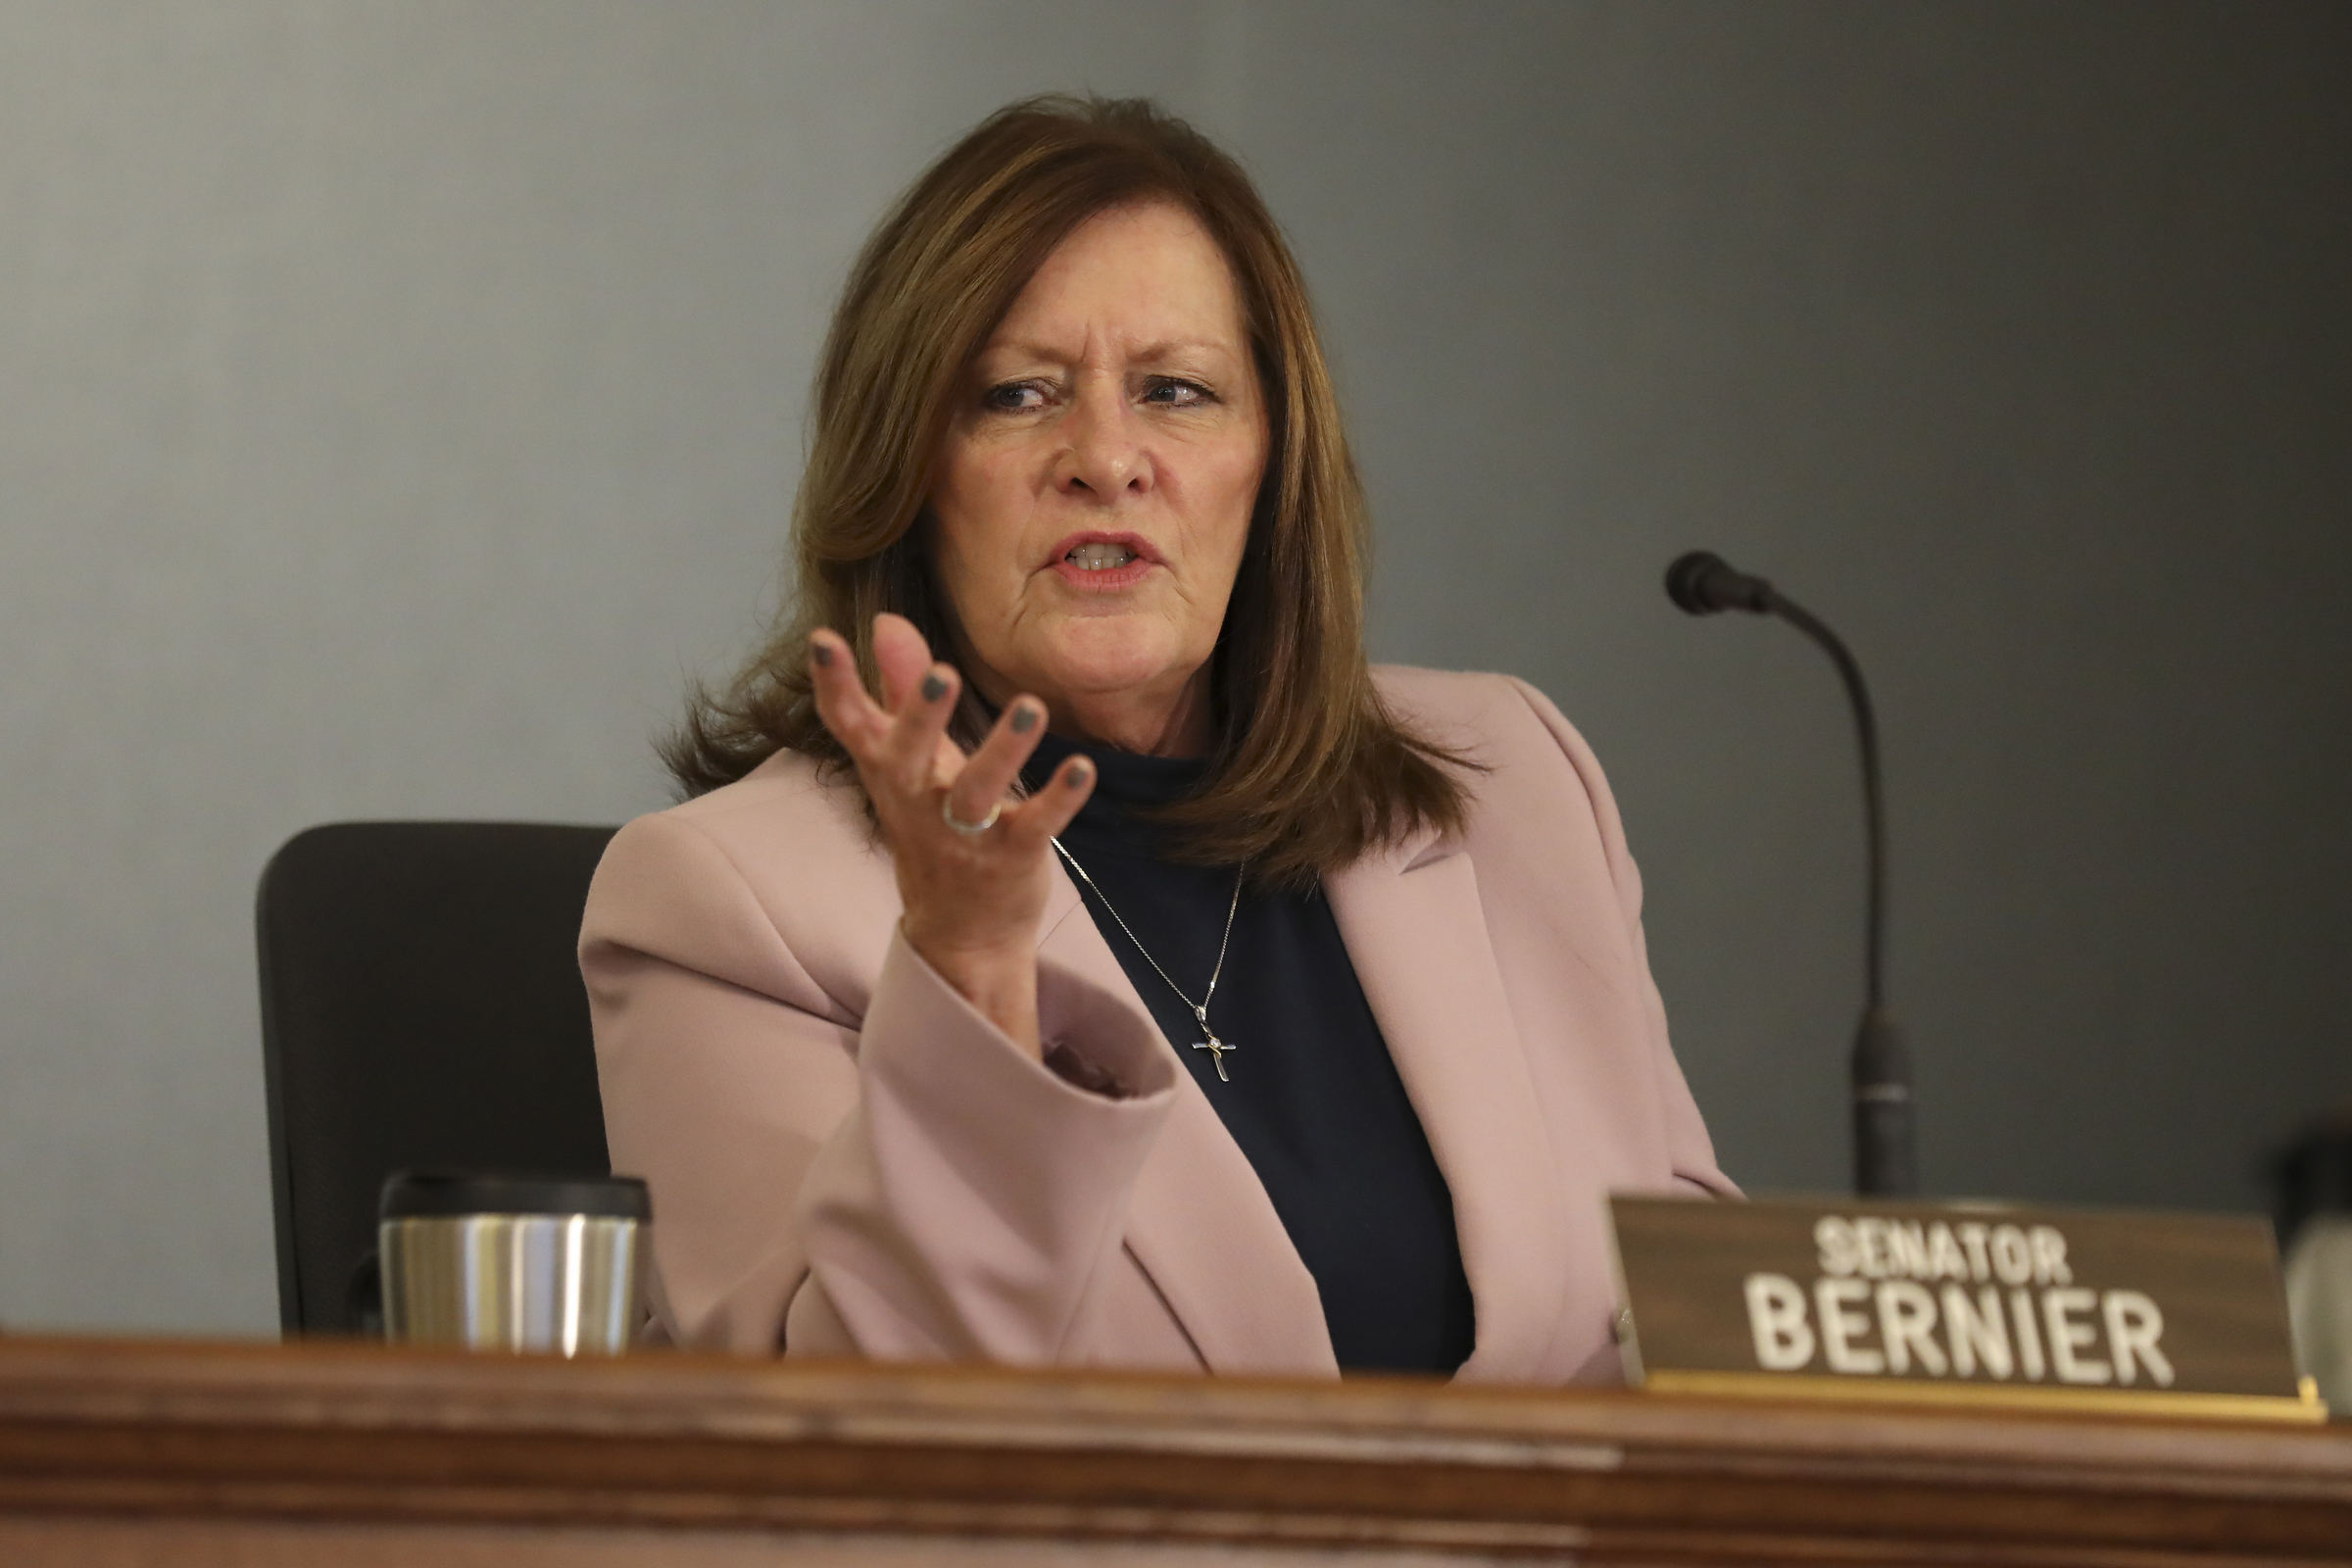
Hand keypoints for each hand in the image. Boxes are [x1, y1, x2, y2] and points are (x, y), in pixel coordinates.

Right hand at [807, 613, 1094, 1056]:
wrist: (962, 934)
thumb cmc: (935, 826)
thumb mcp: (915, 760)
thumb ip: (902, 688)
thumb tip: (887, 622)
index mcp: (890, 771)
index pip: (851, 725)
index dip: (834, 683)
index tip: (823, 638)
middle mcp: (918, 800)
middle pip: (908, 756)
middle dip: (922, 715)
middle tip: (944, 671)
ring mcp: (963, 833)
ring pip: (976, 792)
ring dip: (1003, 751)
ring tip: (1031, 707)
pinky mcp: (1011, 856)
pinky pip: (1034, 825)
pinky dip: (1059, 798)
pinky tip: (1082, 767)